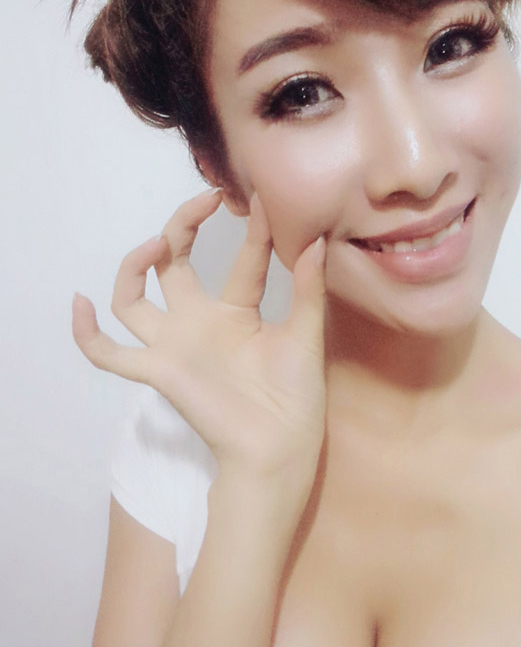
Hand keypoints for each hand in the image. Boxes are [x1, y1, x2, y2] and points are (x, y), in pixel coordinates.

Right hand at [73, 189, 326, 488]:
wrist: (281, 446)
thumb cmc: (296, 396)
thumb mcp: (306, 336)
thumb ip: (308, 291)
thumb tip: (315, 240)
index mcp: (238, 312)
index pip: (242, 261)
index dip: (253, 231)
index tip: (262, 200)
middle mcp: (200, 322)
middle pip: (174, 265)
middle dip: (181, 228)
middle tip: (204, 200)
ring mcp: (175, 345)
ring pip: (133, 300)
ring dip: (134, 267)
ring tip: (156, 243)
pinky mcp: (159, 372)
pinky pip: (110, 355)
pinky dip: (87, 334)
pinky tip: (81, 304)